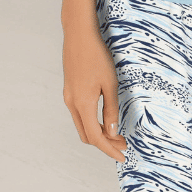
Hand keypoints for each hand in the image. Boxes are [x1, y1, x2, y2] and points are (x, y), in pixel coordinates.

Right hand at [62, 23, 127, 162]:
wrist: (78, 35)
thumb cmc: (97, 56)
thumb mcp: (110, 84)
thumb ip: (111, 109)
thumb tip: (113, 132)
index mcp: (82, 104)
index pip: (95, 137)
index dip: (109, 149)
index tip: (122, 156)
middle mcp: (72, 104)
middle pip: (87, 135)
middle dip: (105, 144)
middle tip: (123, 144)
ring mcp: (68, 97)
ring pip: (82, 126)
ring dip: (98, 133)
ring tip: (117, 134)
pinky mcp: (69, 91)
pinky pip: (80, 115)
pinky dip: (92, 123)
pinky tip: (105, 119)